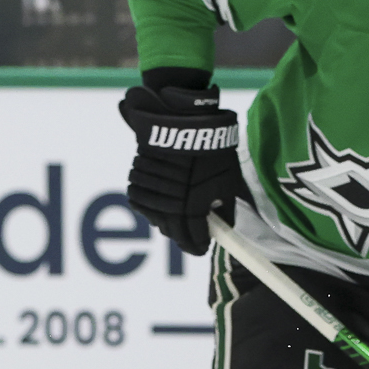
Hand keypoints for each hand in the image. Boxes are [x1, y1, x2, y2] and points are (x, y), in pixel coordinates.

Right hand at [118, 84, 242, 253]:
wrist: (182, 119)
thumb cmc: (212, 148)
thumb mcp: (228, 178)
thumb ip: (226, 206)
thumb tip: (226, 226)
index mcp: (194, 207)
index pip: (192, 239)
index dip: (198, 247)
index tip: (202, 248)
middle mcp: (171, 204)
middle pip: (172, 233)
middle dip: (182, 238)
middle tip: (191, 237)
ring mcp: (153, 192)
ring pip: (156, 220)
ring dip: (166, 223)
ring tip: (176, 220)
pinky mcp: (139, 179)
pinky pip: (142, 203)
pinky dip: (151, 208)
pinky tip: (161, 204)